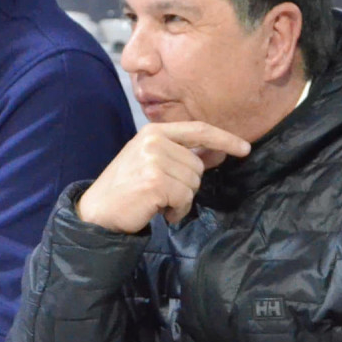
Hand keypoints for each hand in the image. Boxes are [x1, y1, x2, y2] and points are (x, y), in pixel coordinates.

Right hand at [76, 122, 249, 232]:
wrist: (97, 211)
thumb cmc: (126, 188)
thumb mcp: (150, 161)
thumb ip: (179, 153)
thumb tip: (216, 152)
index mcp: (154, 131)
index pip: (198, 130)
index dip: (224, 139)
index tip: (244, 148)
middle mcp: (154, 141)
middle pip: (198, 165)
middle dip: (187, 185)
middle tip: (162, 193)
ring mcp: (154, 160)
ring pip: (194, 183)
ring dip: (181, 200)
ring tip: (158, 202)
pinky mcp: (155, 182)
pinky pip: (185, 199)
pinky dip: (177, 211)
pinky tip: (158, 211)